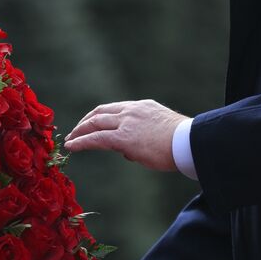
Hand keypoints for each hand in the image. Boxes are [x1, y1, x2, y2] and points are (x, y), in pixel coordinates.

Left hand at [65, 99, 187, 171]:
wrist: (190, 143)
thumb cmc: (183, 143)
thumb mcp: (161, 131)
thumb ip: (142, 137)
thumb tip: (127, 152)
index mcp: (142, 107)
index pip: (114, 109)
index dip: (99, 117)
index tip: (91, 124)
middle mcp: (132, 111)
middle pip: (100, 113)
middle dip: (85, 122)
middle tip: (75, 132)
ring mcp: (127, 122)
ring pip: (95, 123)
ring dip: (80, 131)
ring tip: (70, 140)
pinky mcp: (123, 138)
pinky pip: (96, 138)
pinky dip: (81, 142)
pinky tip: (72, 147)